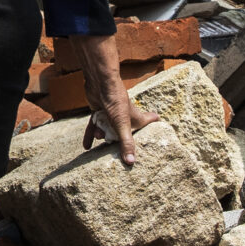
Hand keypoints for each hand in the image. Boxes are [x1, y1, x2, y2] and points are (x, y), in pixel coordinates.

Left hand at [64, 31, 161, 164]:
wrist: (99, 83)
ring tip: (99, 134)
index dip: (153, 121)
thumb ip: (126, 143)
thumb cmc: (115, 101)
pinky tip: (86, 147)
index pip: (149, 120)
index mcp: (135, 117)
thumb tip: (131, 162)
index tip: (157, 120)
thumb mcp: (121, 125)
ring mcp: (112, 114)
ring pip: (108, 130)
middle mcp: (125, 116)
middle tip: (117, 145)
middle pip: (126, 131)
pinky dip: (90, 135)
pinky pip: (94, 127)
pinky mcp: (99, 112)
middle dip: (120, 140)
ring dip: (102, 135)